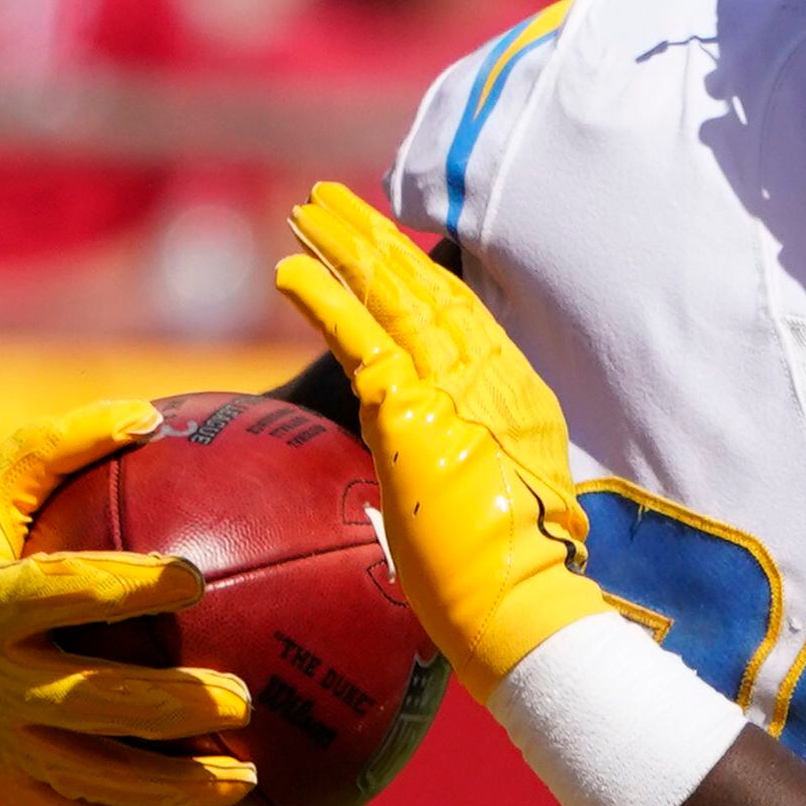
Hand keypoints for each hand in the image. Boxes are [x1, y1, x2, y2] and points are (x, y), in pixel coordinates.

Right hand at [0, 397, 260, 805]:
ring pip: (93, 776)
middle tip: (241, 698)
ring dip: (171, 784)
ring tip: (243, 775)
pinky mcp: (7, 787)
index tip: (191, 578)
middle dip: (168, 706)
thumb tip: (150, 412)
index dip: (126, 589)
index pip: (60, 593)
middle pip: (88, 700)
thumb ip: (60, 445)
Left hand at [273, 183, 603, 695]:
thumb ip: (459, 461)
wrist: (519, 604)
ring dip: (345, 247)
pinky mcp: (412, 406)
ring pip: (392, 294)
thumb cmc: (504, 577)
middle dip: (376, 239)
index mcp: (513, 396)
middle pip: (426, 286)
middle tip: (332, 201)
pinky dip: (320, 298)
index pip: (462, 311)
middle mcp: (492, 376)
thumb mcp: (487, 498)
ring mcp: (456, 386)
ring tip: (306, 210)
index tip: (385, 243)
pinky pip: (357, 334)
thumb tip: (428, 470)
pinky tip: (286, 270)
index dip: (419, 269)